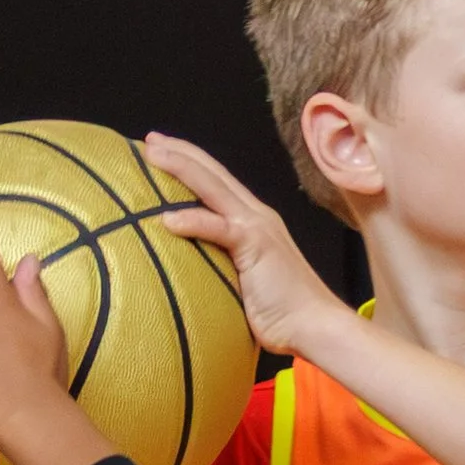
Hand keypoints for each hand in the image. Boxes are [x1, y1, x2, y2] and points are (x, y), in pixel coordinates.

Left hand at [142, 134, 348, 358]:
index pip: (217, 181)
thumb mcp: (244, 280)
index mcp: (253, 220)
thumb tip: (188, 268)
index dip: (189, 161)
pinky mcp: (257, 246)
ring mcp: (257, 227)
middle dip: (179, 151)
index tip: (160, 150)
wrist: (315, 326)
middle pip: (212, 173)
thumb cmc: (280, 312)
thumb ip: (221, 264)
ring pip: (213, 187)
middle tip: (149, 139)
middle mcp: (255, 215)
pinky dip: (194, 220)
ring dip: (181, 167)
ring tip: (151, 154)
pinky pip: (219, 228)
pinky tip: (167, 220)